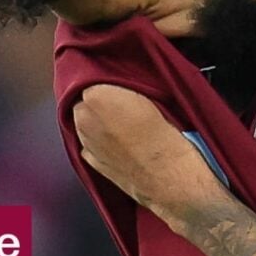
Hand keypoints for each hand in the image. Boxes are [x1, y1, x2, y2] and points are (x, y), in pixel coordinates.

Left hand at [73, 84, 227, 231]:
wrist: (171, 180)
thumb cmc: (168, 135)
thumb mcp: (152, 95)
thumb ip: (126, 85)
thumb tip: (120, 81)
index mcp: (97, 95)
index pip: (90, 75)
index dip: (105, 78)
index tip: (117, 81)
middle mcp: (84, 118)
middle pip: (84, 98)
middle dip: (98, 98)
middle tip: (121, 101)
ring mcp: (85, 143)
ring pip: (84, 121)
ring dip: (97, 119)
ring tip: (121, 122)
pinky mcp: (91, 163)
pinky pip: (89, 143)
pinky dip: (99, 139)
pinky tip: (117, 141)